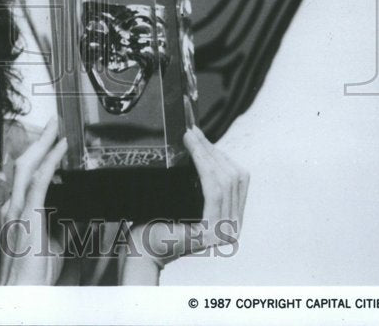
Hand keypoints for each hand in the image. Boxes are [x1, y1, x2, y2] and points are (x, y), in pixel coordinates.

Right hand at [0, 117, 67, 284]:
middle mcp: (13, 207)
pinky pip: (38, 180)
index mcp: (17, 213)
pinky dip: (49, 160)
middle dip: (38, 142)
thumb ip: (64, 225)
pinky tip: (59, 148)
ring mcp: (17, 210)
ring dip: (42, 144)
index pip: (24, 177)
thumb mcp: (54, 244)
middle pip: (22, 164)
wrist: (23, 292)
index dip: (37, 157)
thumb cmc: (35, 275)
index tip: (51, 144)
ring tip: (55, 129)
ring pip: (27, 166)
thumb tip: (79, 213)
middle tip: (52, 125)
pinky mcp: (27, 215)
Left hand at [119, 126, 248, 283]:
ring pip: (224, 181)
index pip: (236, 180)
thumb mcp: (186, 196)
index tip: (201, 136)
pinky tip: (193, 152)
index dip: (221, 154)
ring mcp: (226, 233)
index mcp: (232, 220)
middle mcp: (234, 229)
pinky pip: (213, 191)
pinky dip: (204, 166)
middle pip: (233, 178)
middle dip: (212, 150)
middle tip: (192, 132)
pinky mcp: (212, 232)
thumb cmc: (159, 221)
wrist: (142, 247)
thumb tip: (201, 144)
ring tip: (190, 137)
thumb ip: (201, 179)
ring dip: (206, 154)